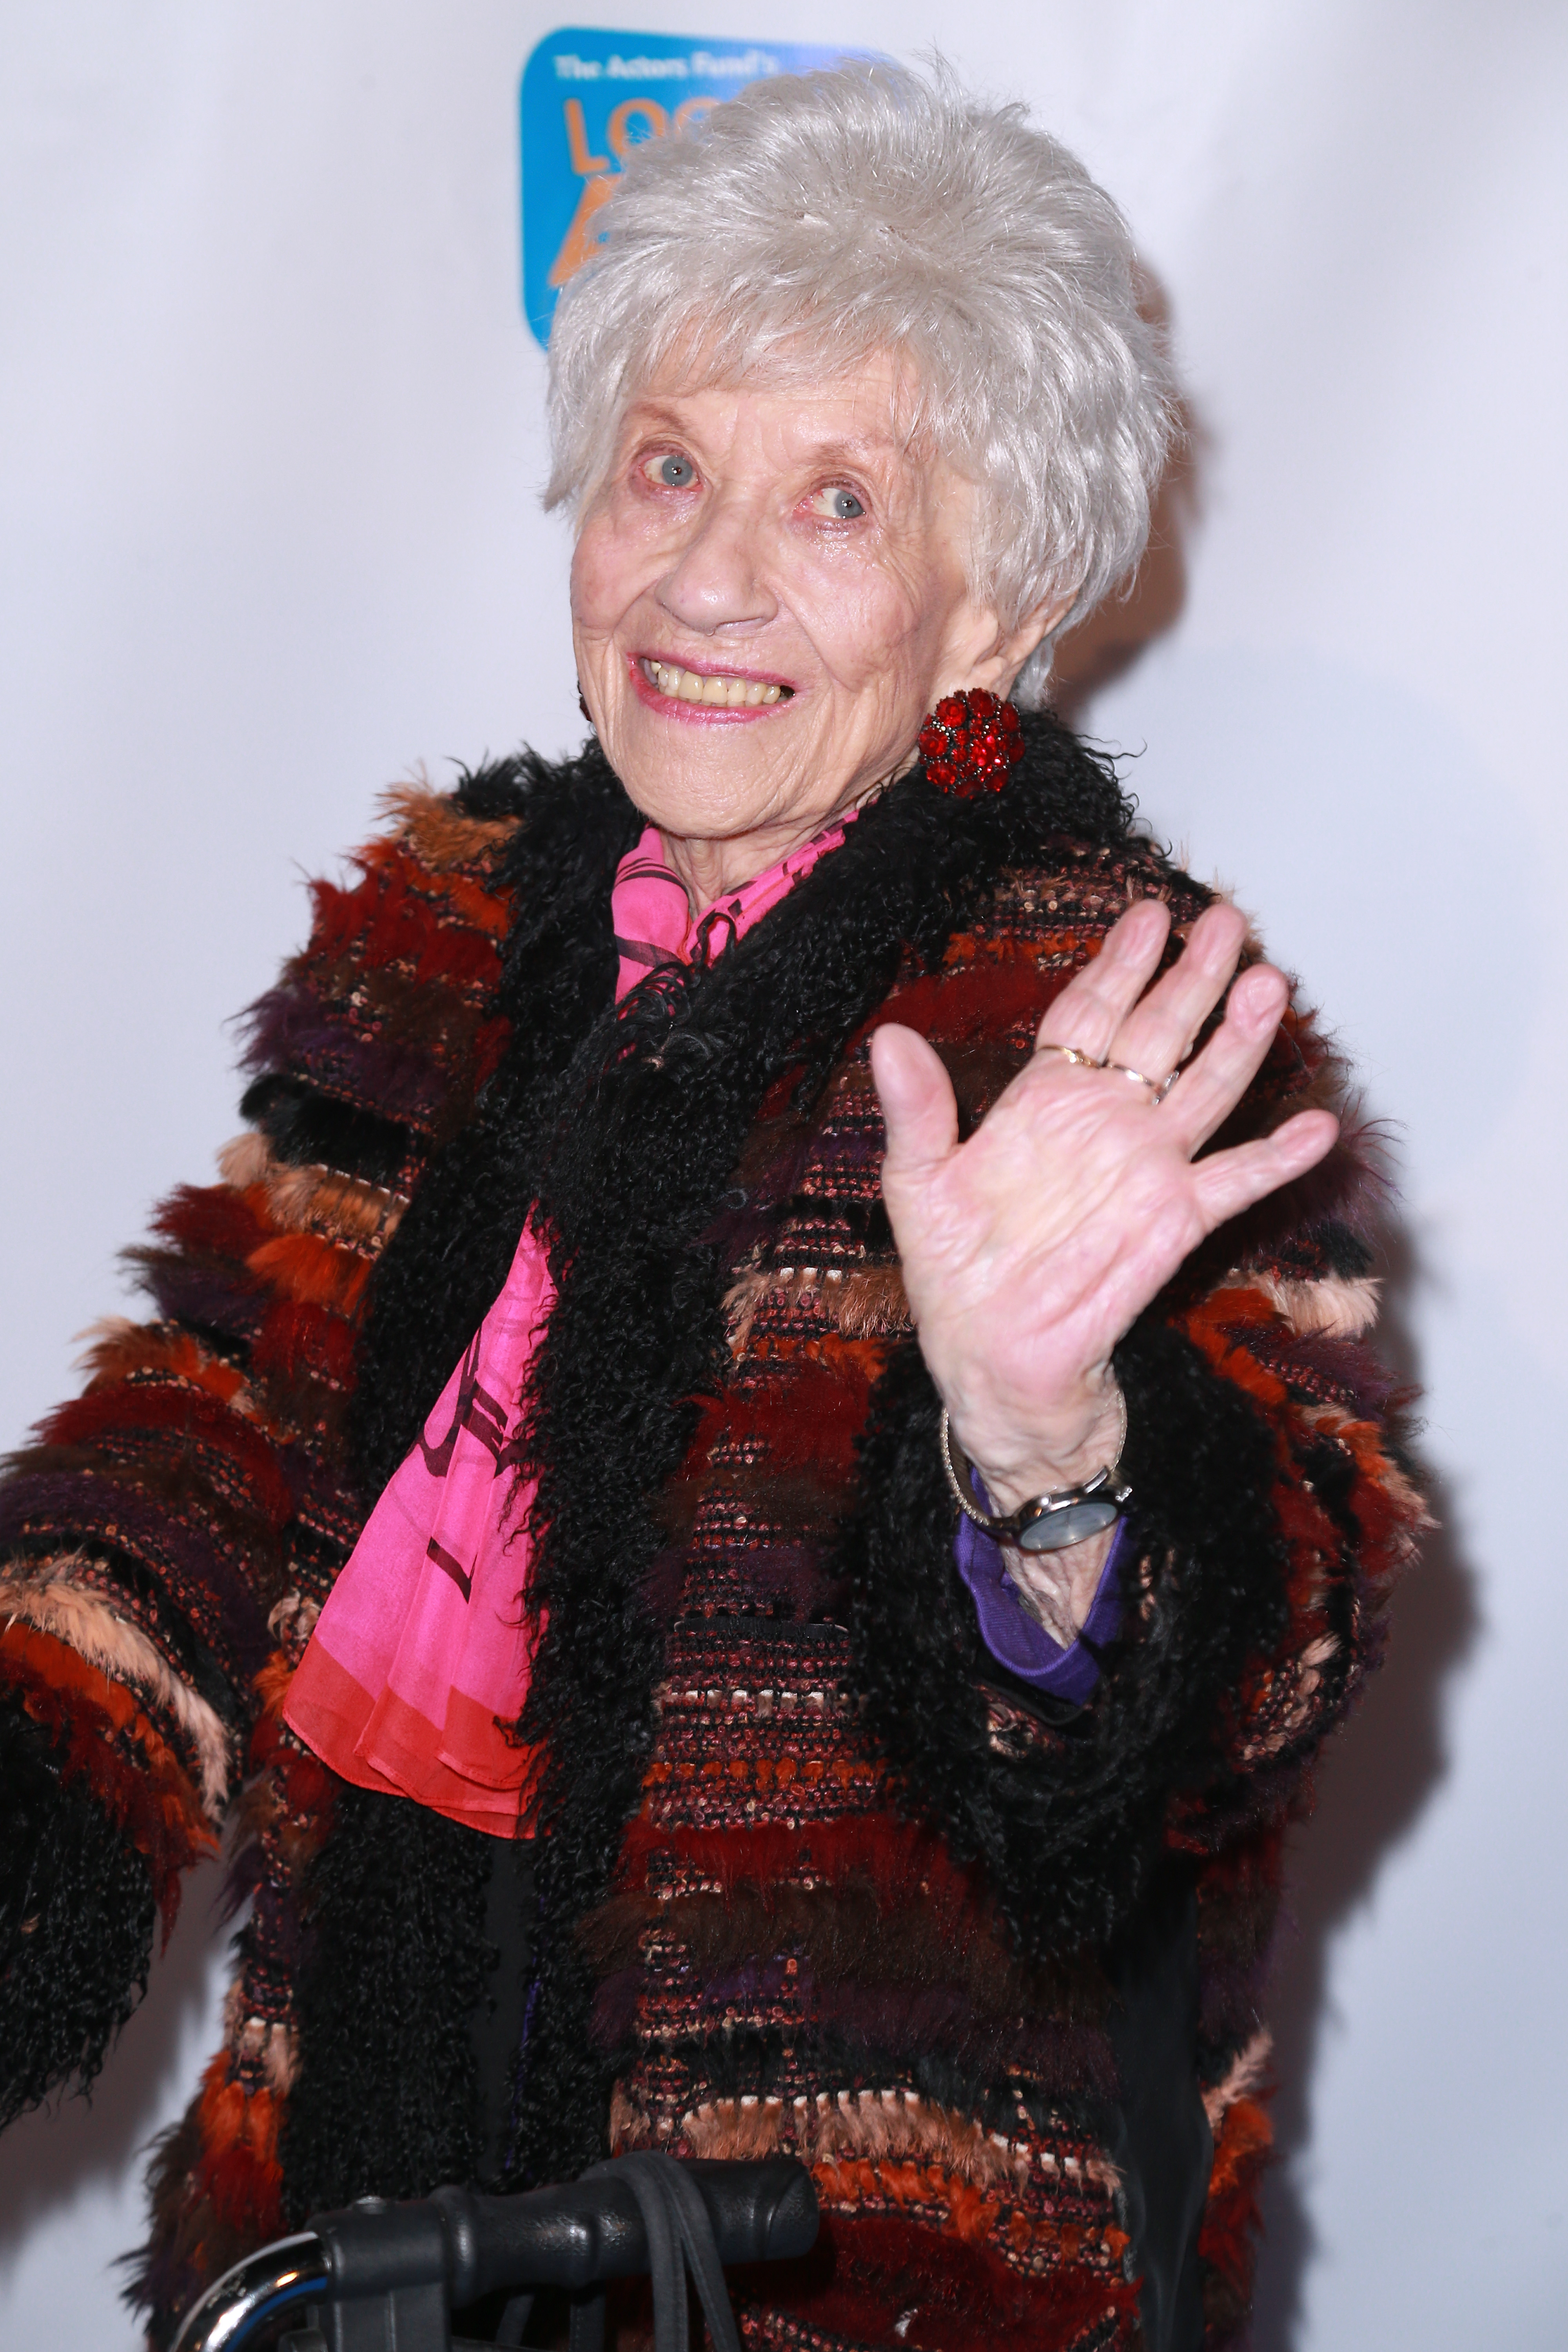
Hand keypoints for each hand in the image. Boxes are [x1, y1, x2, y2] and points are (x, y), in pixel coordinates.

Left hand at [870, 896, 1337, 1515]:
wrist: (991, 1354)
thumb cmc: (952, 1270)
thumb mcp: (917, 1185)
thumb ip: (916, 1111)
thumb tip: (888, 1038)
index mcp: (1044, 1102)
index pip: (1090, 1014)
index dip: (1120, 965)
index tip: (1148, 915)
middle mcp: (1104, 1121)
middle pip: (1157, 1033)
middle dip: (1192, 976)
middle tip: (1224, 920)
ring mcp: (1147, 1166)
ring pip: (1203, 1087)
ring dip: (1238, 1039)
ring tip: (1268, 986)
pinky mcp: (1175, 1220)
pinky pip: (1234, 1179)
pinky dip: (1277, 1156)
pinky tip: (1316, 1127)